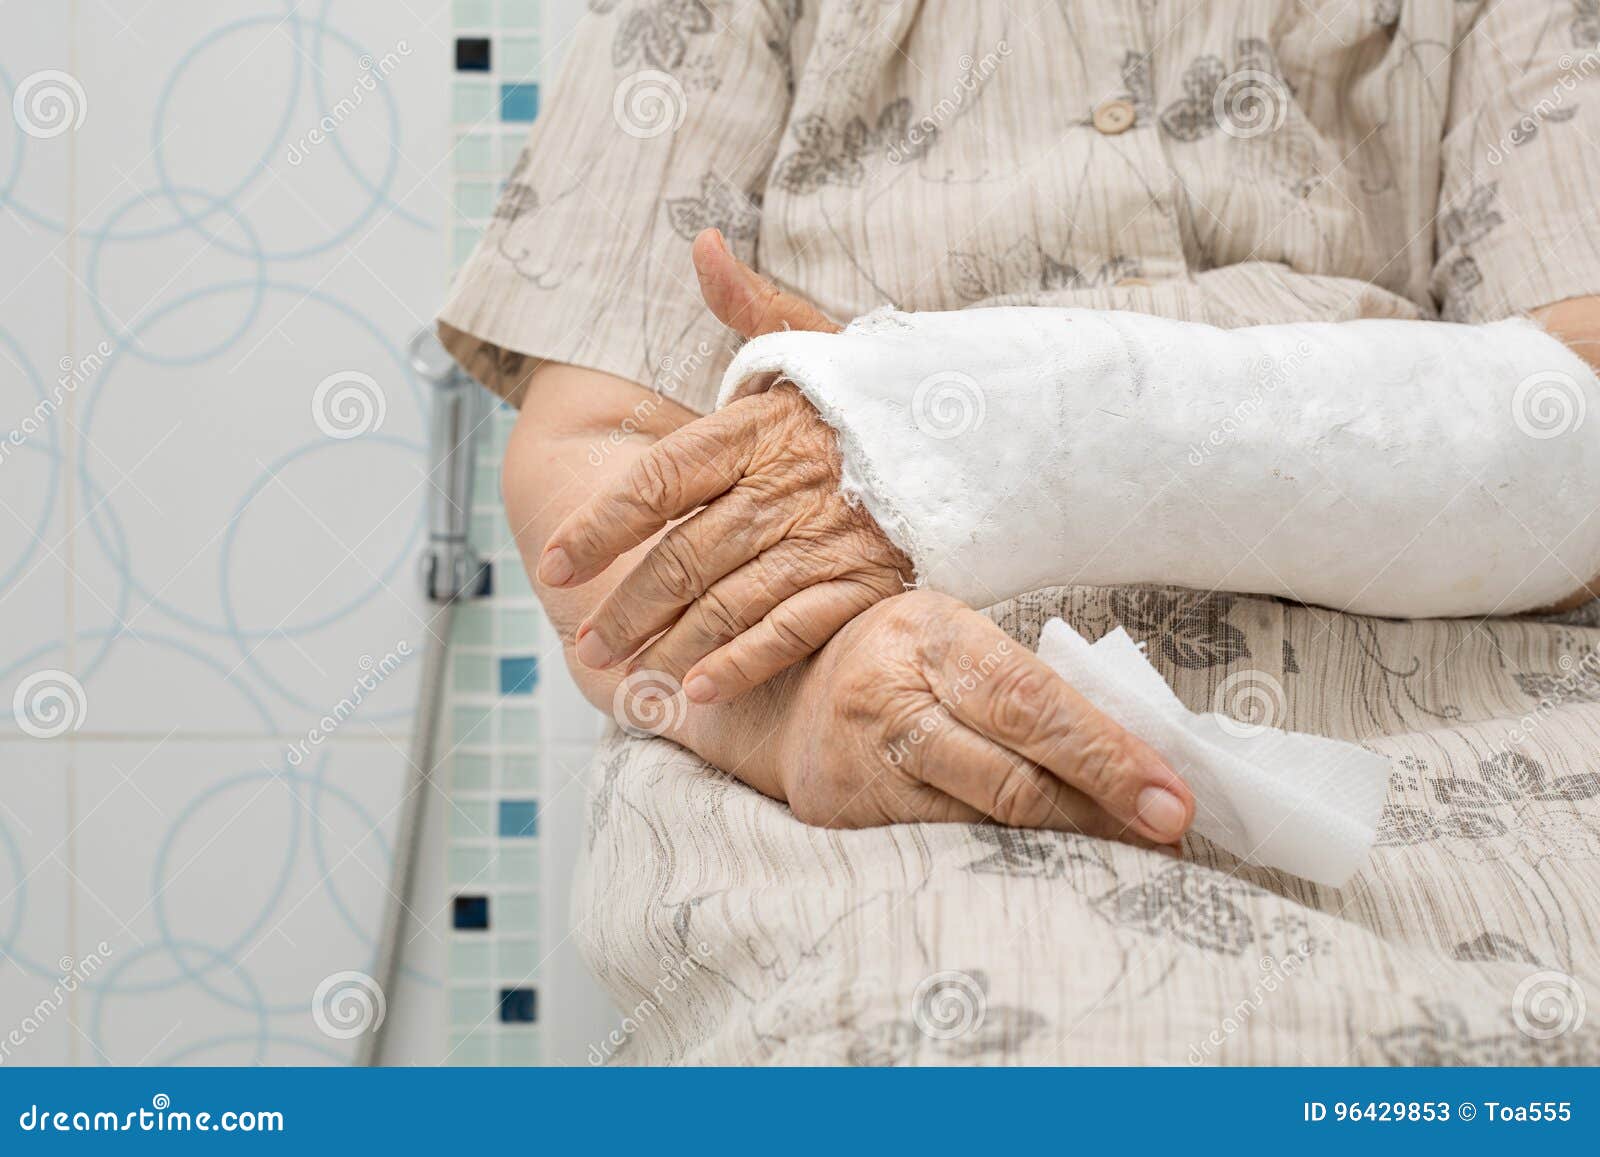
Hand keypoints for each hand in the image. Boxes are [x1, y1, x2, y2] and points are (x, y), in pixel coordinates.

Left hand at [540, 229, 910, 702]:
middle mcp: (784, 486)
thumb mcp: (821, 340)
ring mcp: (828, 537)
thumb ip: (751, 307)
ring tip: (630, 678)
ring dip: (674, 644)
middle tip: (585, 645)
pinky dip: (747, 662)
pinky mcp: (869, 580)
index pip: (659, 479)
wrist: (991, 431)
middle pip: (685, 555)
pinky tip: (702, 689)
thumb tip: (701, 245)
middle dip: (627, 605)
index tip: (554, 562)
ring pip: (732, 601)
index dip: (601, 525)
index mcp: (759, 427)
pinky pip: (796, 628)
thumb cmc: (886, 394)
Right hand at [750, 591, 1192, 845]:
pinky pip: (945, 857)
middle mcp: (888, 704)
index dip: (1107, 755)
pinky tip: (1052, 870)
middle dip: (1101, 816)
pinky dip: (1008, 867)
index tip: (1171, 799)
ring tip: (1125, 855)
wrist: (782, 698)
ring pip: (983, 830)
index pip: (1031, 701)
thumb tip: (1137, 753)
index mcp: (929, 636)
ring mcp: (862, 773)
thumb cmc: (899, 659)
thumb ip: (1028, 683)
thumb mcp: (955, 638)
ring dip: (1065, 850)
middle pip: (1011, 779)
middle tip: (1167, 837)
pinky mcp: (848, 828)